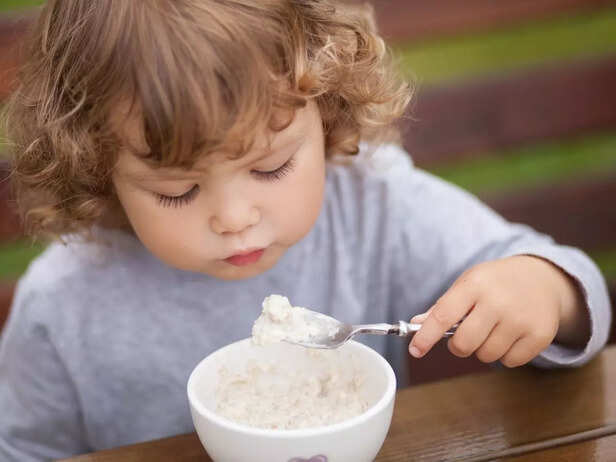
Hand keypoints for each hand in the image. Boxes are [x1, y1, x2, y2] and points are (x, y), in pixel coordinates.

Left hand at [408, 255, 588, 366]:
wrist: (542, 278)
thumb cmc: (496, 283)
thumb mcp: (468, 284)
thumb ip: (443, 306)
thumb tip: (416, 325)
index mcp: (474, 284)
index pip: (443, 315)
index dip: (426, 336)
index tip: (415, 350)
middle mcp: (497, 301)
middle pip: (464, 344)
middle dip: (459, 346)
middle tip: (466, 335)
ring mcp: (520, 319)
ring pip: (486, 356)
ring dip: (484, 349)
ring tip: (493, 330)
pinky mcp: (539, 335)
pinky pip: (509, 362)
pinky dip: (506, 354)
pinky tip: (511, 335)